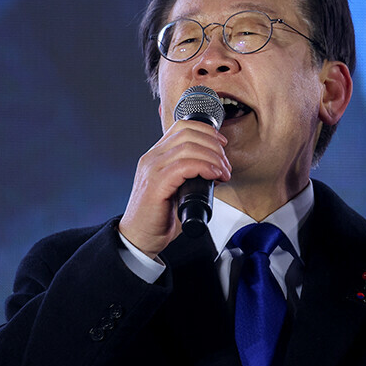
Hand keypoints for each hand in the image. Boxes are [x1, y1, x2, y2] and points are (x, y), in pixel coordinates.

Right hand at [119, 120, 231, 257]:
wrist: (140, 238)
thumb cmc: (159, 217)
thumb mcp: (177, 188)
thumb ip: (190, 174)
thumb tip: (217, 169)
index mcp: (156, 155)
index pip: (182, 127)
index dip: (207, 131)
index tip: (222, 144)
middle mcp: (152, 158)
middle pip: (188, 133)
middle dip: (214, 145)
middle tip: (225, 164)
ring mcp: (152, 169)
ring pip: (188, 147)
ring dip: (213, 157)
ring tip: (223, 172)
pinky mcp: (156, 184)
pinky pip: (184, 166)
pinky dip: (204, 167)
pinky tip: (214, 175)